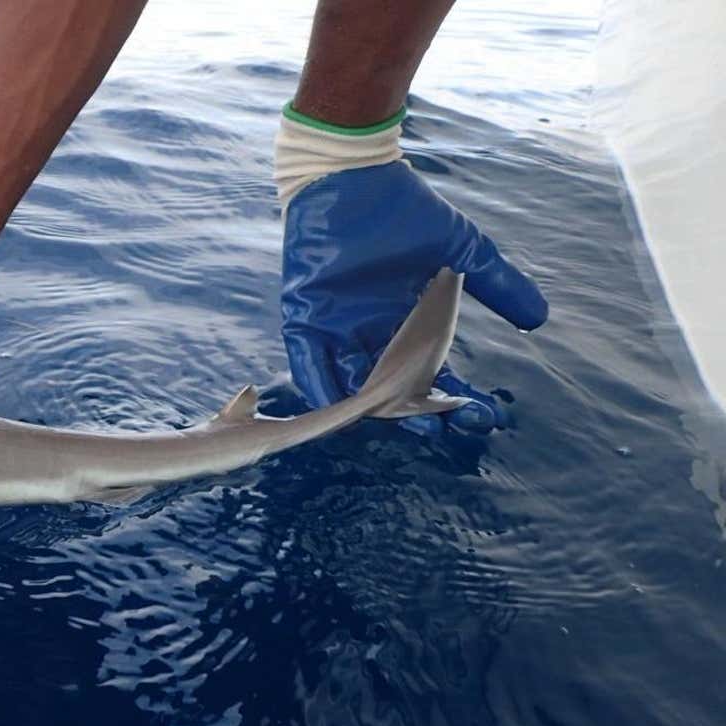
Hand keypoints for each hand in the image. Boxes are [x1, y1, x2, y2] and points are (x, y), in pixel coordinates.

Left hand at [281, 160, 547, 435]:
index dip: (453, 396)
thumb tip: (538, 318)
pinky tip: (336, 404)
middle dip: (412, 411)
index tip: (480, 415)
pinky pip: (308, 359)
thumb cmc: (406, 210)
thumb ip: (497, 285)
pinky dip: (319, 382)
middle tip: (435, 429)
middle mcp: (370, 332)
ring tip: (393, 423)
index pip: (430, 372)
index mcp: (405, 322)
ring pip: (349, 380)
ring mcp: (336, 326)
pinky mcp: (307, 314)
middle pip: (390, 386)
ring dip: (367, 405)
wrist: (356, 177)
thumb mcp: (462, 251)